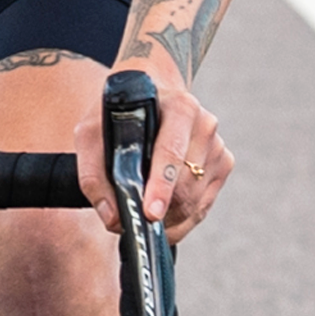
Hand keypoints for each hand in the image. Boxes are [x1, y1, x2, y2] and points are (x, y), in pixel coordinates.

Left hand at [73, 63, 233, 247]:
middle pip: (185, 186)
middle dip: (159, 212)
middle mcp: (204, 126)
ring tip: (141, 214)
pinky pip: (202, 208)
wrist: (148, 93)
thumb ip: (93, 175)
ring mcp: (217, 147)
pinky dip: (180, 220)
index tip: (151, 212)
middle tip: (131, 223)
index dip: (161, 186)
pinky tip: (161, 213)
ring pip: (195, 202)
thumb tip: (113, 217)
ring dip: (167, 219)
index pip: (172, 152)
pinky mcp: (222, 166)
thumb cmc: (119, 113)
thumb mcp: (92, 133)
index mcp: (179, 107)